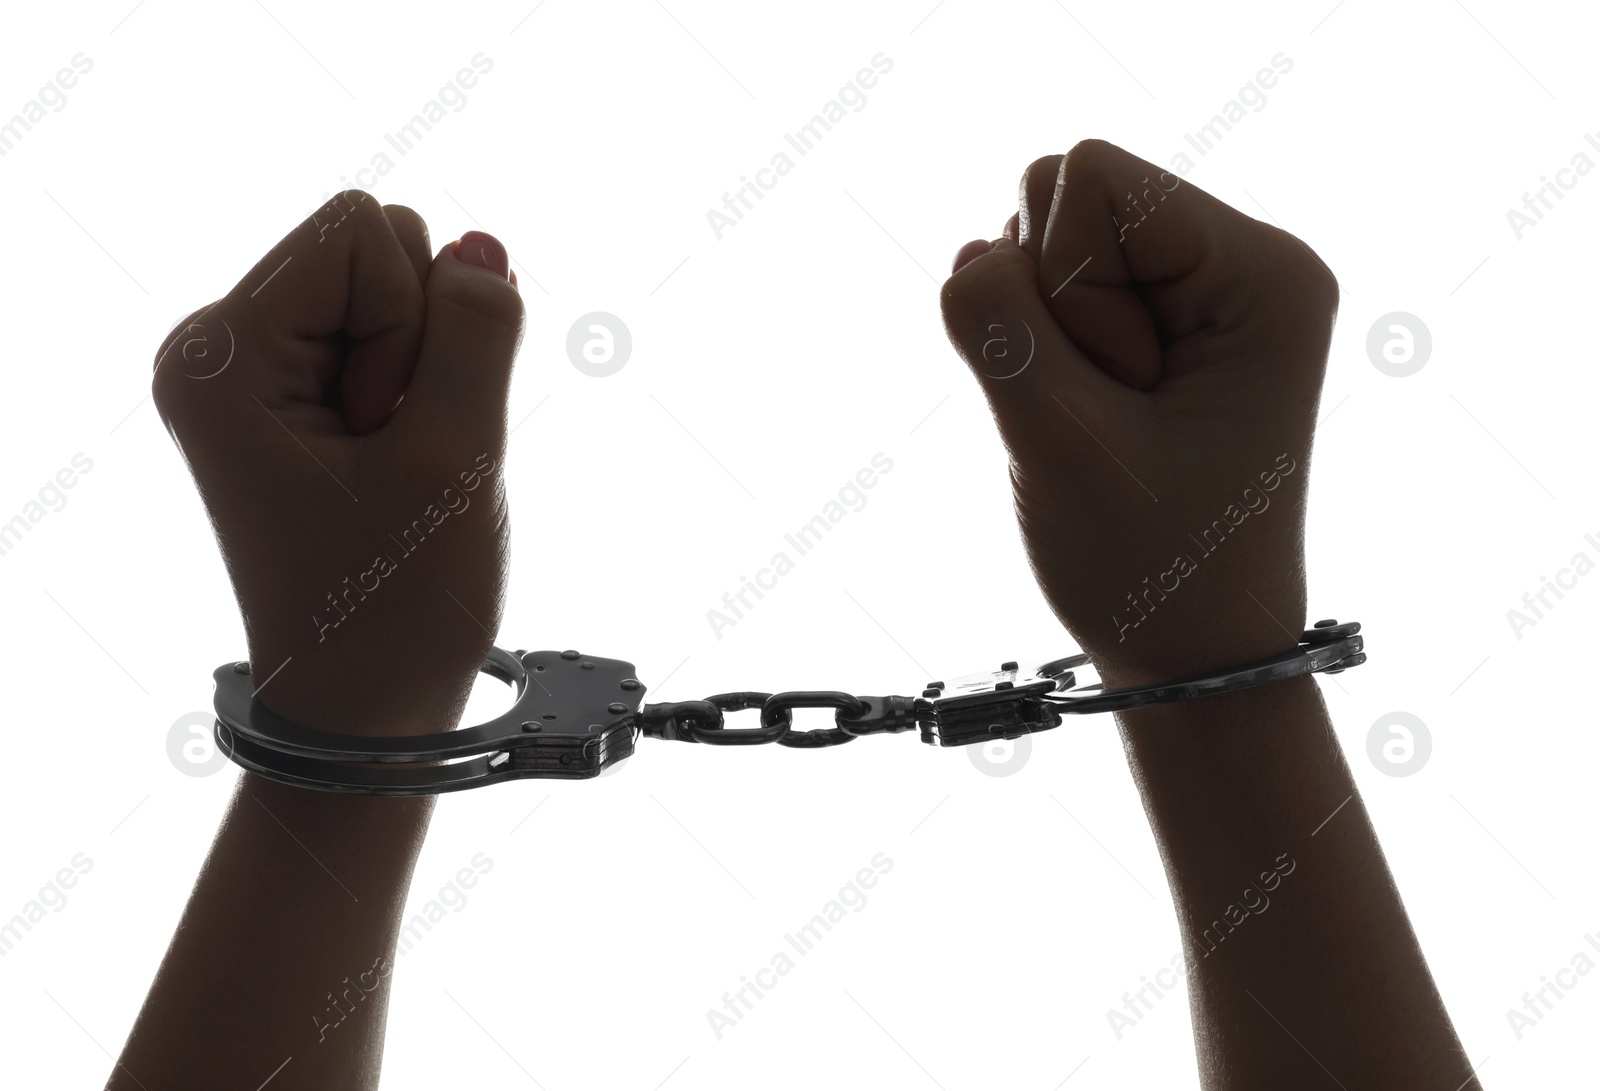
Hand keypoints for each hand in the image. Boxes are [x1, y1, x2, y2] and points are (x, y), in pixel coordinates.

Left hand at [152, 192, 524, 733]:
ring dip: (426, 378)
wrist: (363, 714)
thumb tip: (480, 244)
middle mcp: (218, 351)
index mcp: (219, 356)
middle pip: (374, 253)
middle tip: (393, 458)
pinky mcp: (295, 402)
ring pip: (396, 297)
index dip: (412, 322)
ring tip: (396, 471)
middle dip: (417, 345)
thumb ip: (477, 332)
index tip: (388, 432)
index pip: (361, 231)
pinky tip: (402, 467)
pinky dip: (421, 396)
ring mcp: (254, 377)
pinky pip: (393, 343)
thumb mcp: (456, 458)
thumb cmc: (395, 608)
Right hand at [940, 141, 1337, 686]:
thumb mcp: (1058, 442)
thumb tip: (973, 254)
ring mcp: (1202, 292)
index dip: (1061, 282)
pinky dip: (1044, 351)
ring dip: (1043, 335)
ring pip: (1047, 241)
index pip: (1092, 177)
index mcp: (1265, 271)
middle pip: (1065, 196)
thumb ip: (997, 327)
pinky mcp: (1160, 326)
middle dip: (1051, 305)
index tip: (1118, 390)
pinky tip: (1089, 419)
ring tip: (1103, 425)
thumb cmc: (1150, 568)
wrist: (1193, 654)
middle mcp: (1245, 261)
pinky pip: (1053, 290)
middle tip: (1110, 413)